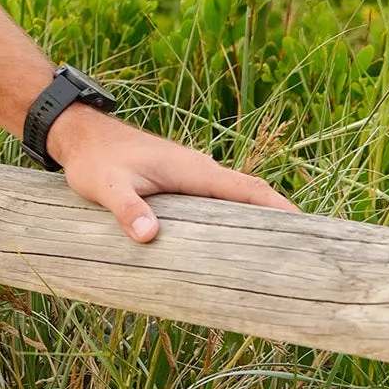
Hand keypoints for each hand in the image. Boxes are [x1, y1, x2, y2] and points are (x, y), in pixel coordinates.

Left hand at [45, 103, 293, 243]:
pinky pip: (217, 200)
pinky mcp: (180, 182)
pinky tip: (234, 240)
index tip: (308, 230)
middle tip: (304, 251)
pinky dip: (234, 216)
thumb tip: (149, 236)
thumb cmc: (94, 160)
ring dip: (257, 218)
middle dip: (278, 218)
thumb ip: (128, 209)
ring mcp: (191, 175)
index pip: (247, 190)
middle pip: (250, 195)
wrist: (80, 135)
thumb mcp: (107, 187)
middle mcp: (199, 170)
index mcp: (193, 170)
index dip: (279, 209)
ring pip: (235, 198)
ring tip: (279, 253)